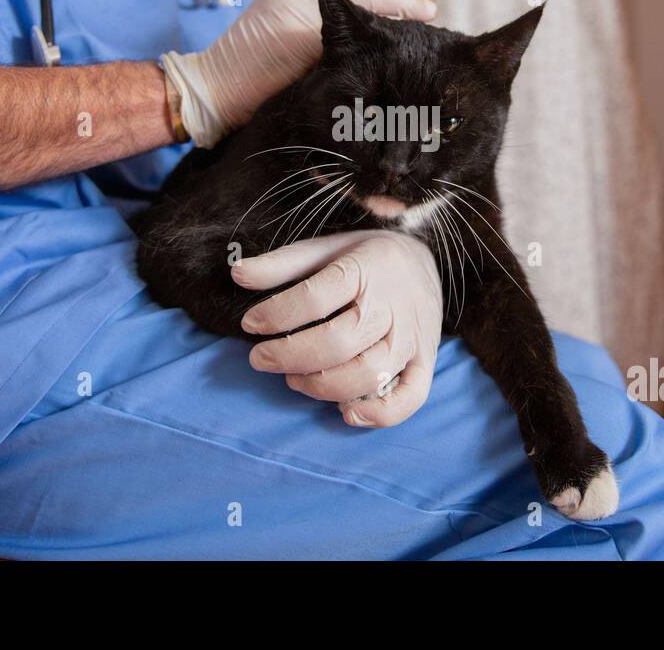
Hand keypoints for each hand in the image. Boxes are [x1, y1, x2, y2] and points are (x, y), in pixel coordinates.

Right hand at [162, 0, 436, 145]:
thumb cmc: (255, 69)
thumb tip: (376, 20)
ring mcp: (301, 0)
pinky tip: (405, 26)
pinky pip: (357, 14)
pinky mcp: (304, 26)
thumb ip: (325, 18)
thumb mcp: (290, 30)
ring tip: (427, 10)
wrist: (218, 86)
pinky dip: (386, 16)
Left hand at [231, 230, 442, 427]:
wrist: (425, 260)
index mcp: (366, 269)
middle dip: (290, 356)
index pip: (316, 297)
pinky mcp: (426, 361)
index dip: (277, 314)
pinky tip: (345, 413)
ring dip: (322, 386)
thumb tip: (237, 275)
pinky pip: (411, 397)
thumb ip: (282, 264)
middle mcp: (392, 306)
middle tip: (260, 359)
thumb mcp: (326, 249)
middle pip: (338, 342)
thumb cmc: (366, 258)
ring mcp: (412, 337)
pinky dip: (379, 414)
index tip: (250, 324)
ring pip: (368, 375)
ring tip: (293, 379)